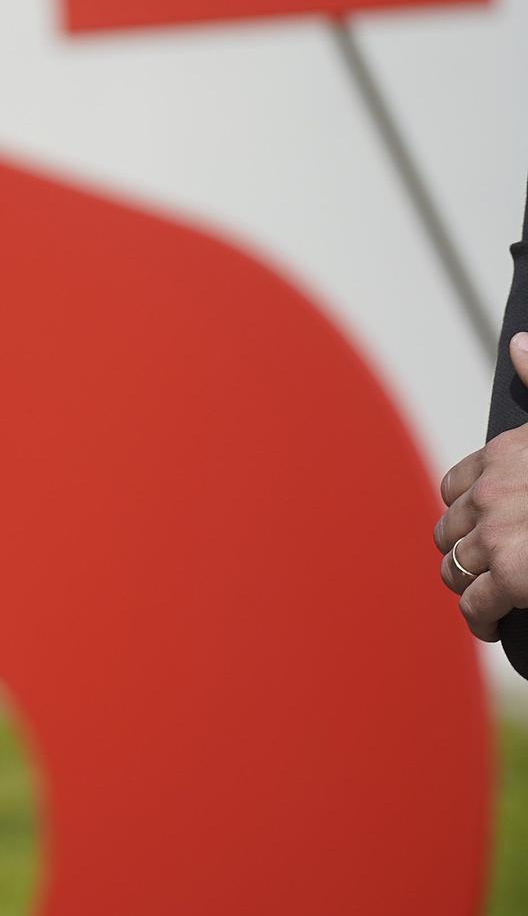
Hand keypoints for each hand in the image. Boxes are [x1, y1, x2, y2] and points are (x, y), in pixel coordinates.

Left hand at [435, 331, 527, 639]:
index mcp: (506, 454)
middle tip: (492, 573)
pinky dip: (482, 618)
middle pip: (448, 531)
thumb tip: (518, 341)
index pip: (455, 486)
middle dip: (467, 552)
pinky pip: (474, 604)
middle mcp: (491, 491)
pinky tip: (498, 625)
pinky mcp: (513, 577)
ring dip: (470, 586)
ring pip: (453, 568)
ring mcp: (497, 535)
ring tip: (493, 602)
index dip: (470, 511)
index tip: (487, 529)